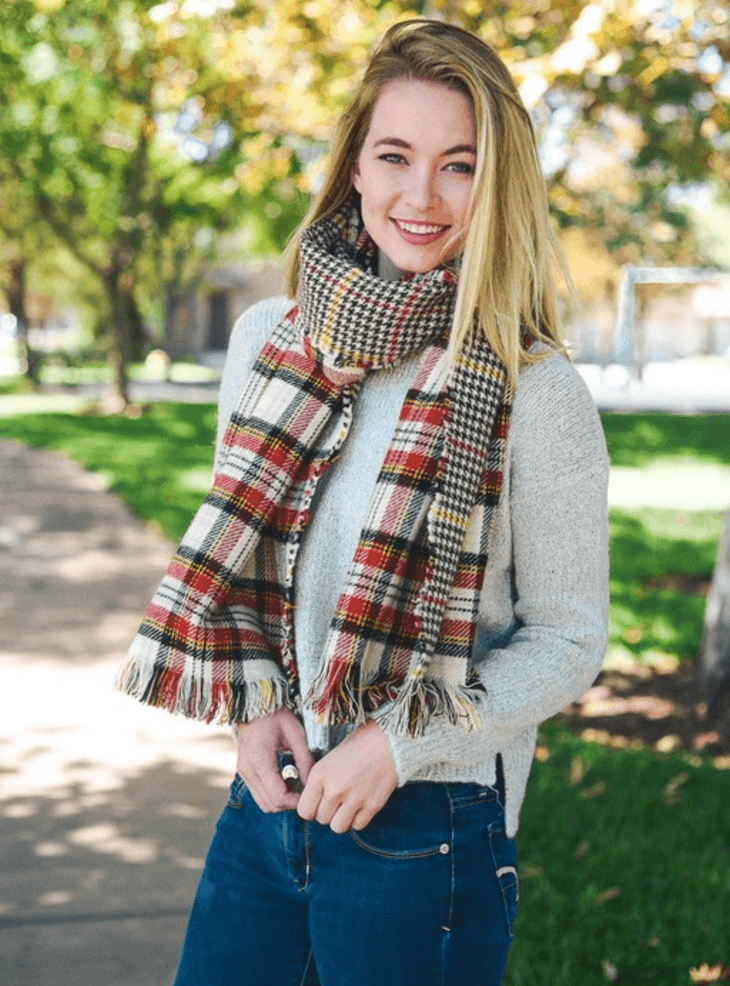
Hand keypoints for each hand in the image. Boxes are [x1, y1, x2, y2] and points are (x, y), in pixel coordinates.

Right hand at [236, 708, 313, 812]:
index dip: (295, 801)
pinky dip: (272, 794)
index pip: (278, 796)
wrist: (254, 706)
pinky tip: (285, 781)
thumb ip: (304, 760)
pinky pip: (258, 793)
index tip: (309, 794)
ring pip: (263, 803)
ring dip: (281, 801)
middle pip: (270, 804)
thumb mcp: (296, 734)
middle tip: (305, 792)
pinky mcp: (244, 772)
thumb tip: (311, 783)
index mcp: (260, 760)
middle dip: (289, 803)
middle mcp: (248, 770)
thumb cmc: (276, 716)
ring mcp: (243, 772)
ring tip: (295, 786)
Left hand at [296, 719, 396, 833]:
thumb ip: (320, 781)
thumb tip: (314, 802)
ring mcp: (354, 798)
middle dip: (328, 812)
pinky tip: (361, 804)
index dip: (311, 809)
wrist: (388, 741)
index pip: (304, 810)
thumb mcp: (331, 758)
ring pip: (338, 827)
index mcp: (320, 774)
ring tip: (348, 805)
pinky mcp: (372, 805)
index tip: (317, 805)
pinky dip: (358, 818)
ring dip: (341, 819)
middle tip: (337, 801)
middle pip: (321, 819)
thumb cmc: (360, 745)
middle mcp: (335, 788)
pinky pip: (358, 825)